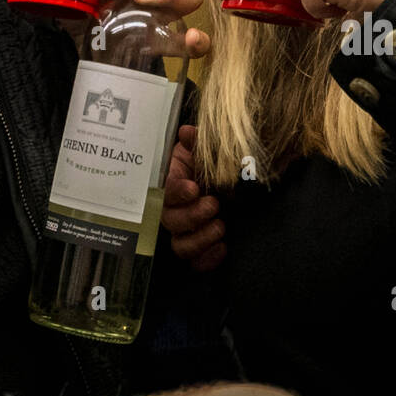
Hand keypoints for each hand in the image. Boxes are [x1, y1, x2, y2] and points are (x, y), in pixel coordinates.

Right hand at [161, 125, 226, 271]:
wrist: (231, 183)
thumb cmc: (213, 166)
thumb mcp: (206, 151)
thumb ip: (196, 142)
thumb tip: (186, 132)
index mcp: (172, 184)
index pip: (163, 191)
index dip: (176, 192)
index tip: (193, 188)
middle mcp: (174, 210)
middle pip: (169, 221)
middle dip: (191, 215)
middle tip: (213, 204)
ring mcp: (186, 232)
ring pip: (180, 246)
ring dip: (199, 239)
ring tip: (220, 226)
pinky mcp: (200, 248)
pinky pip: (196, 263)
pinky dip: (208, 259)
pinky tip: (223, 247)